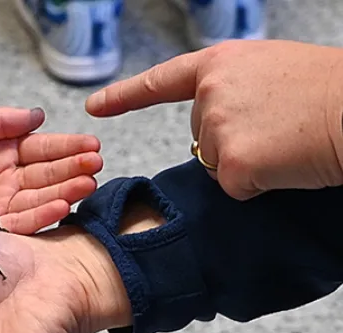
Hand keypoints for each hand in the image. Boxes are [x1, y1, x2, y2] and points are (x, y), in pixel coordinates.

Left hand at [0, 107, 101, 240]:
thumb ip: (0, 121)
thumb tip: (39, 116)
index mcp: (4, 152)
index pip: (42, 149)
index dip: (67, 147)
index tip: (91, 144)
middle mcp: (9, 179)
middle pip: (48, 174)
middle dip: (74, 169)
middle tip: (97, 164)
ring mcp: (3, 204)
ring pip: (41, 198)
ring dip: (66, 191)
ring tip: (88, 183)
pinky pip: (23, 222)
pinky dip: (44, 215)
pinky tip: (63, 206)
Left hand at [86, 40, 342, 199]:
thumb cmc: (325, 90)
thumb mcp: (269, 72)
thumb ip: (230, 93)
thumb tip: (210, 129)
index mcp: (219, 65)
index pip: (161, 82)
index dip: (124, 96)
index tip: (94, 107)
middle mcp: (210, 94)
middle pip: (200, 138)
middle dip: (230, 143)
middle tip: (274, 128)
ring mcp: (218, 128)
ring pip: (215, 165)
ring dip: (244, 163)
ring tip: (282, 142)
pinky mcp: (231, 164)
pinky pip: (232, 187)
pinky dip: (256, 184)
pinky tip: (281, 163)